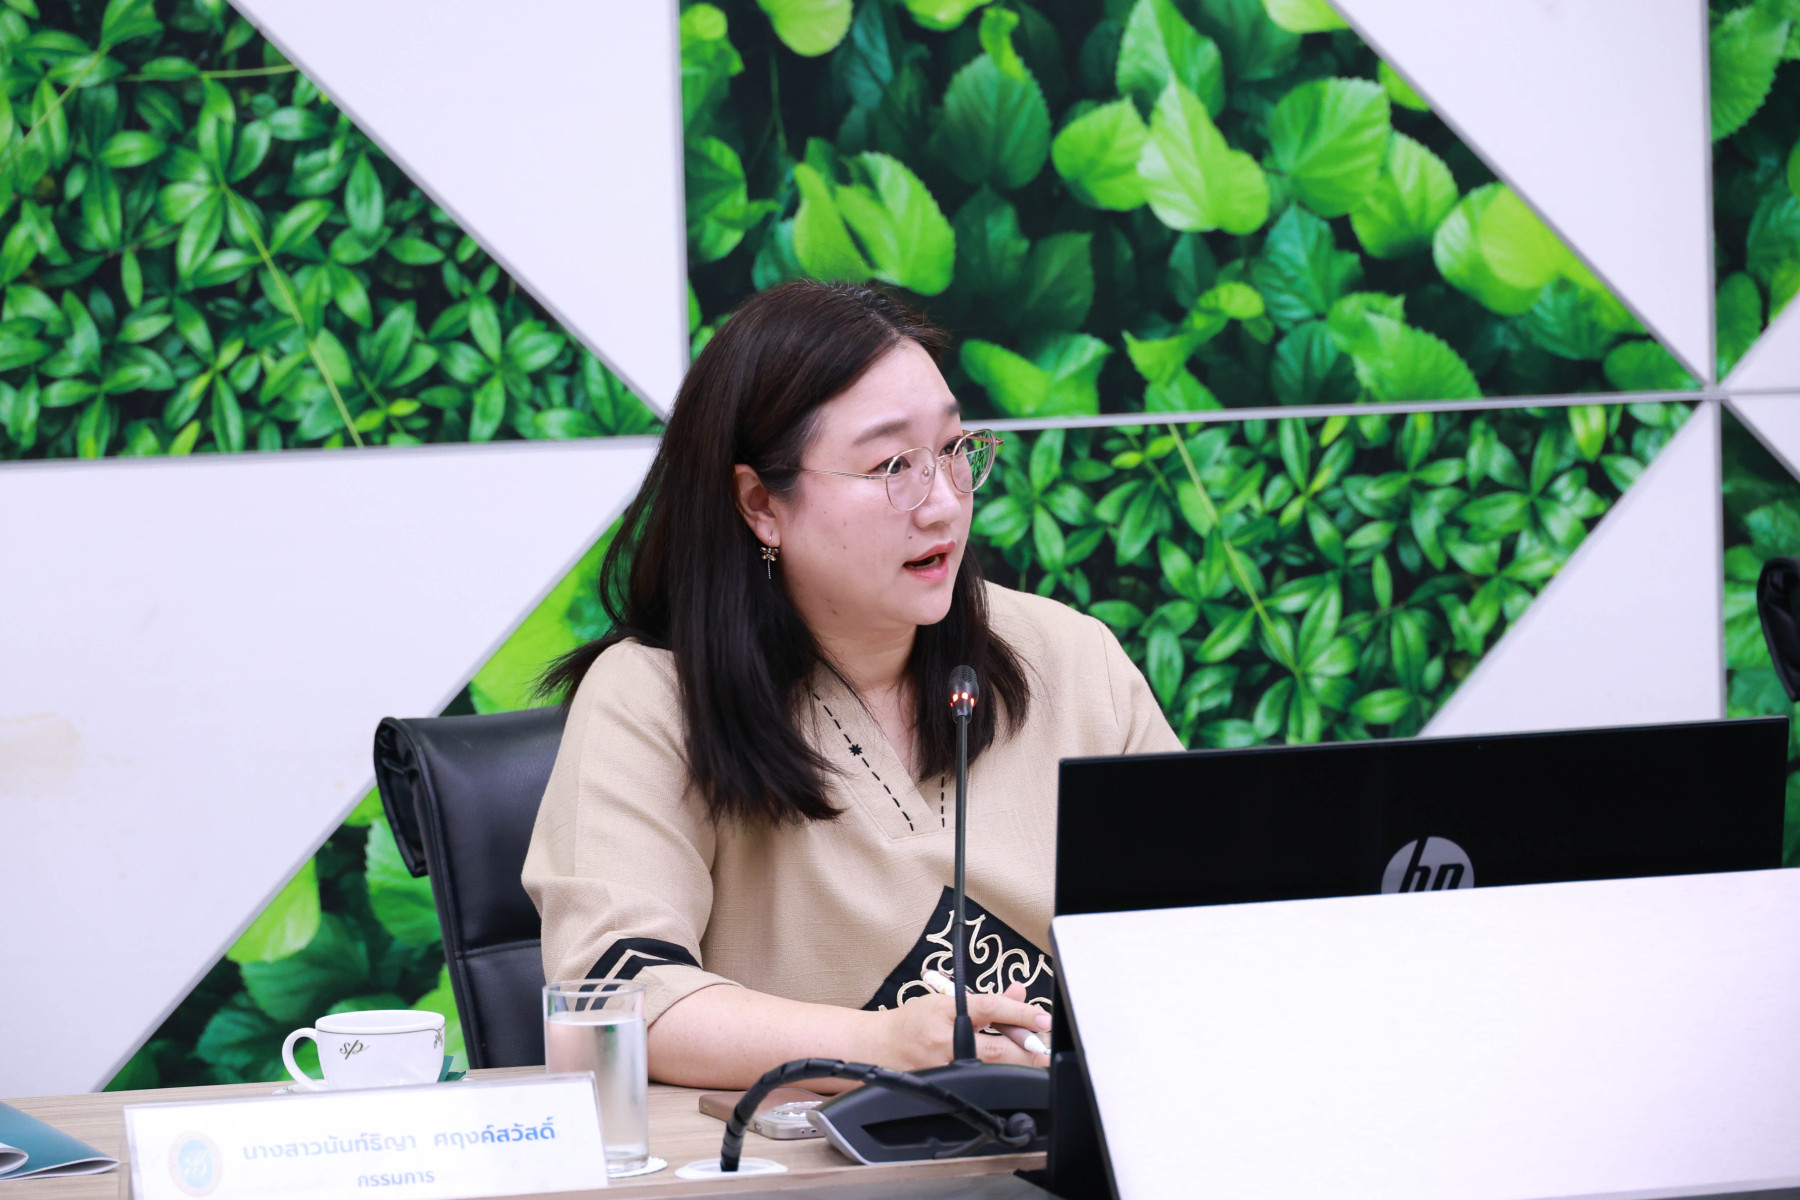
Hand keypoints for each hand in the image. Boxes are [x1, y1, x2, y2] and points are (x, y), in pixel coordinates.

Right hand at [873, 982, 1050, 1071]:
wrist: (876, 1046)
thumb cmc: (912, 1022)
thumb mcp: (946, 1001)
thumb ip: (985, 1001)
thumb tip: (1018, 994)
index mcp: (947, 1010)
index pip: (991, 1008)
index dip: (1021, 1013)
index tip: (1043, 1018)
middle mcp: (945, 1039)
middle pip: (998, 1048)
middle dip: (1028, 1049)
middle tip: (1048, 1049)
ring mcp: (943, 1066)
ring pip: (991, 1070)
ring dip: (1017, 1065)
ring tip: (1034, 1059)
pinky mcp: (942, 1085)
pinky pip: (978, 1084)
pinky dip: (997, 1079)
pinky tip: (1008, 1074)